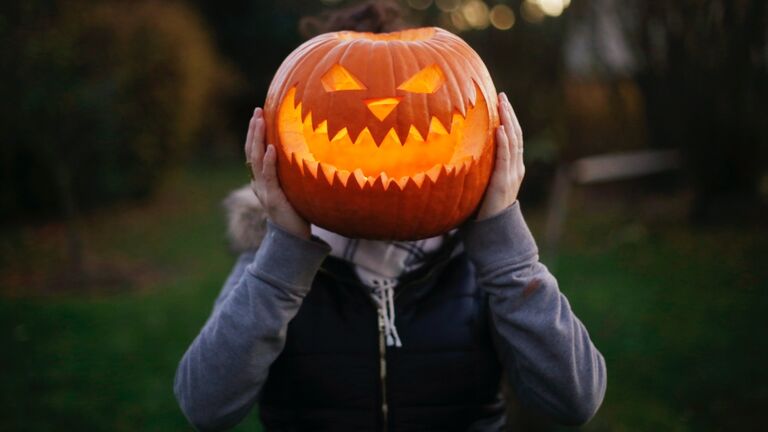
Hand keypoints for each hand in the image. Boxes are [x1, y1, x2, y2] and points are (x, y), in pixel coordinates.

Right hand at [245, 108, 310, 239]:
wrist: (295, 238)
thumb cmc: (297, 212)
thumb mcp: (292, 188)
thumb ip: (290, 173)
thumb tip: (301, 153)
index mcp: (261, 180)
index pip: (253, 152)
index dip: (254, 134)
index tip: (258, 115)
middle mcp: (259, 183)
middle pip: (251, 152)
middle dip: (253, 131)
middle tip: (257, 111)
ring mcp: (264, 191)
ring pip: (256, 160)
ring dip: (258, 139)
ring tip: (260, 121)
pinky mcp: (274, 199)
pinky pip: (269, 177)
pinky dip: (269, 162)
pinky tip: (272, 148)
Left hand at [476, 93, 524, 219]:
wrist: (492, 230)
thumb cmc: (482, 209)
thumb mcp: (480, 184)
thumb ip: (476, 169)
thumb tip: (456, 155)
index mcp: (511, 167)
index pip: (512, 138)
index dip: (509, 119)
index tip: (501, 102)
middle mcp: (515, 167)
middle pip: (516, 135)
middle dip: (509, 114)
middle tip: (502, 96)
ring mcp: (512, 173)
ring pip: (514, 141)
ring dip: (508, 121)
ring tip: (503, 104)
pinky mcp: (504, 181)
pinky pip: (506, 157)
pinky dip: (505, 141)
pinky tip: (501, 128)